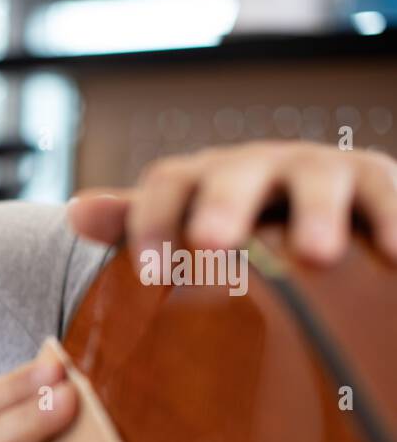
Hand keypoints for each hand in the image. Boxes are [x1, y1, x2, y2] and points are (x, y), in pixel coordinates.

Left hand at [66, 141, 396, 267]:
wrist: (307, 212)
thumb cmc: (232, 231)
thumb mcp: (182, 227)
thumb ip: (135, 224)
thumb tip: (75, 211)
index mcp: (202, 180)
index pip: (166, 186)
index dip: (152, 224)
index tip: (150, 274)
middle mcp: (258, 166)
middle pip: (237, 174)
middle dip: (224, 206)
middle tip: (213, 244)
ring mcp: (318, 171)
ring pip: (315, 180)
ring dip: (314, 214)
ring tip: (317, 256)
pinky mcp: (374, 183)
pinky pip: (385, 195)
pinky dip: (392, 220)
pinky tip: (395, 255)